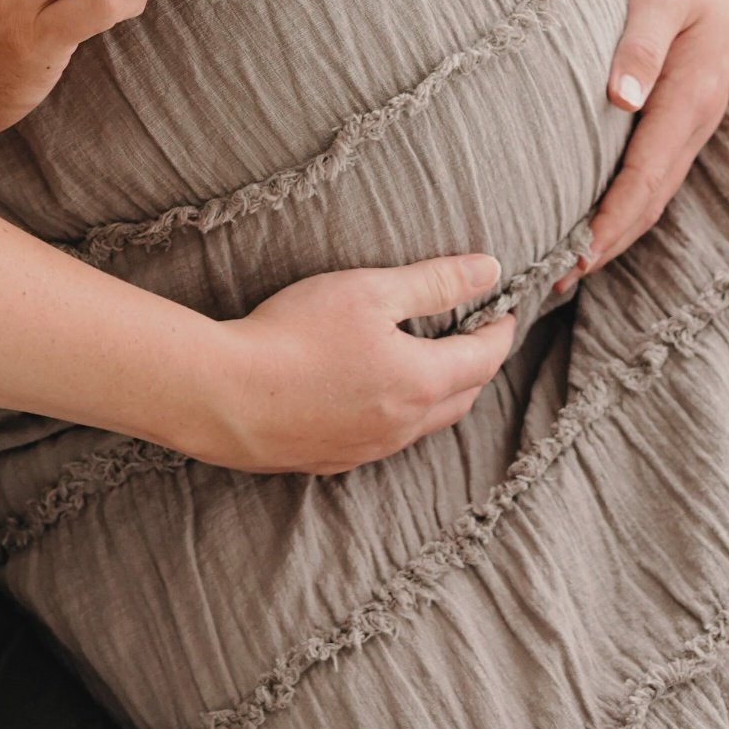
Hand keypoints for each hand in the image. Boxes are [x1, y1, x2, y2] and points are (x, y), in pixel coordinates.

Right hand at [201, 252, 516, 474]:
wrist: (225, 396)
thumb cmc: (296, 334)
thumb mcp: (369, 291)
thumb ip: (433, 281)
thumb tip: (490, 270)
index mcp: (422, 382)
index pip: (483, 358)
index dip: (499, 331)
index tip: (503, 310)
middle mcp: (404, 425)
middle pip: (462, 397)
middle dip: (475, 365)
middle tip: (472, 335)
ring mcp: (368, 449)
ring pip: (424, 424)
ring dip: (439, 393)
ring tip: (428, 362)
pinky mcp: (333, 459)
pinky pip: (385, 439)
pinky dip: (398, 414)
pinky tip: (373, 394)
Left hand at [558, 0, 728, 290]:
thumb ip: (641, 44)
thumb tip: (621, 98)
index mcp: (691, 98)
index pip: (645, 178)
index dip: (610, 223)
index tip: (573, 259)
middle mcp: (694, 118)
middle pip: (649, 199)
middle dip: (606, 244)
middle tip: (552, 282)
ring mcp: (690, 116)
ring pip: (650, 189)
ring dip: (613, 229)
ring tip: (565, 264)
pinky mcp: (677, 108)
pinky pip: (648, 167)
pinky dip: (621, 199)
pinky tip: (589, 211)